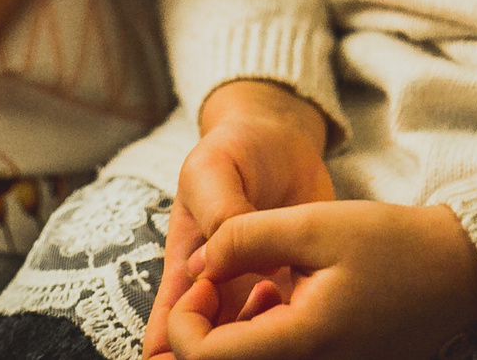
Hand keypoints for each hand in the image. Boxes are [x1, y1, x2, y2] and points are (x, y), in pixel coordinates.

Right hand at [145, 82, 333, 359]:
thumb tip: (239, 269)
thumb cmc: (236, 150)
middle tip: (259, 313)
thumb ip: (221, 212)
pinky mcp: (298, 291)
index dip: (179, 350)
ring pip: (255, 348)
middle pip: (211, 353)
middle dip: (228, 351)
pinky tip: (313, 295)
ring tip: (282, 296)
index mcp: (185, 272)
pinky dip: (302, 327)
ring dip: (267, 340)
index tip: (206, 320)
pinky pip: (296, 329)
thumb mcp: (214, 168)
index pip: (163, 340)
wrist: (283, 139)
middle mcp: (220, 295)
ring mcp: (258, 296)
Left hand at [163, 202, 476, 359]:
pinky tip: (280, 296)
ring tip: (261, 281)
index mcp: (304, 343)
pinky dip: (262, 336)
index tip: (207, 275)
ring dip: (232, 332)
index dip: (186, 318)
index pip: (206, 358)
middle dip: (204, 328)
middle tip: (222, 278)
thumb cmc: (393, 244)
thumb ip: (244, 236)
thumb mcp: (313, 223)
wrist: (459, 273)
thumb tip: (198, 263)